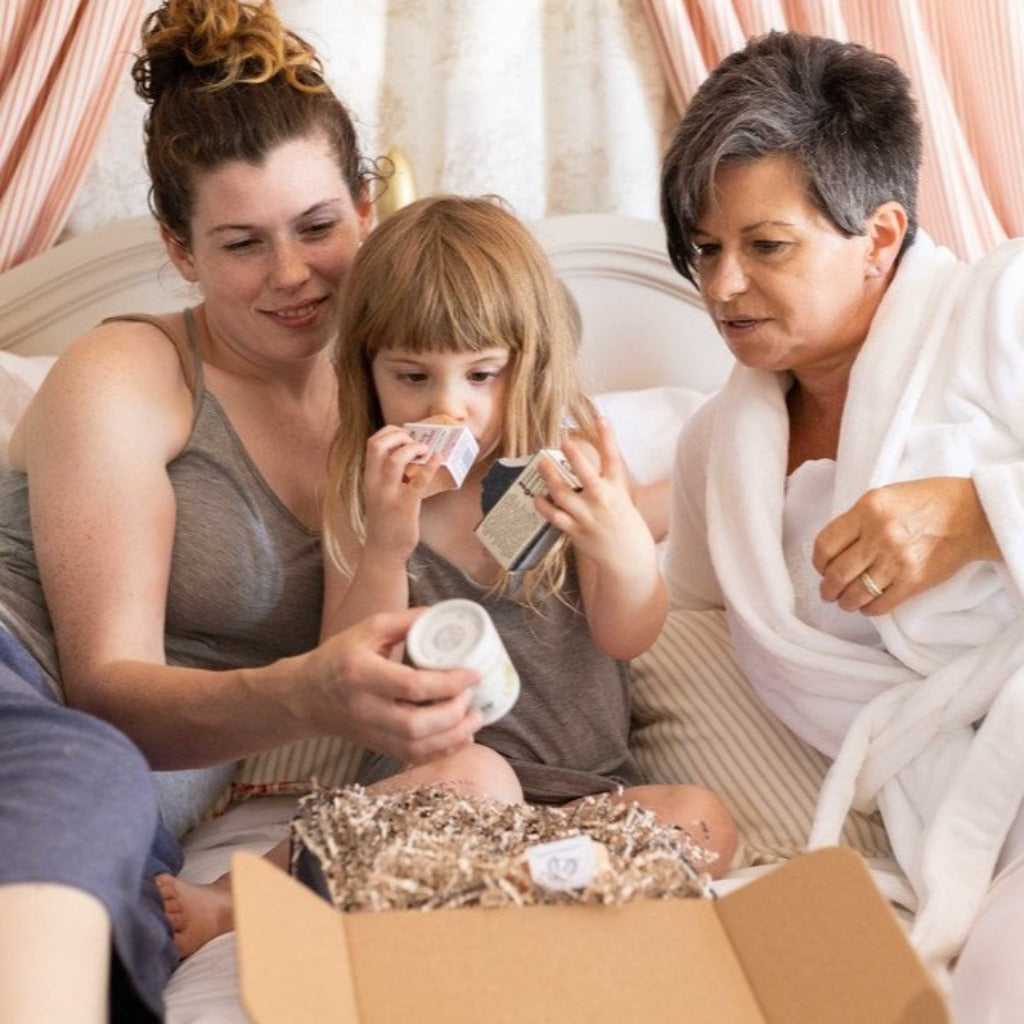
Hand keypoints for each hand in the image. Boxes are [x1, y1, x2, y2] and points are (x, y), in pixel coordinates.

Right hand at [305, 607, 481, 762]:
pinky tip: (459, 736)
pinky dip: (440, 751)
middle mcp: (364, 707)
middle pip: (416, 725)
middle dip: (453, 714)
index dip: (449, 683)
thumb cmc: (338, 656)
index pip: (412, 686)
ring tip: (475, 718)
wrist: (305, 695)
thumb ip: (405, 621)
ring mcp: (369, 732)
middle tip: (473, 698)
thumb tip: (441, 614)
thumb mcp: (367, 629)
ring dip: (452, 736)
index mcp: (361, 673)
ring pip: (416, 747)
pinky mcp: (375, 746)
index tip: (474, 673)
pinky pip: (411, 757)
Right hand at [362, 426, 440, 558]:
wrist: (384, 551)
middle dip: (397, 435)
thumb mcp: (379, 494)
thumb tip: (409, 457)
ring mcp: (389, 495)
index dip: (388, 432)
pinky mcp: (405, 506)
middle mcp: (375, 484)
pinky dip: (430, 466)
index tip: (404, 434)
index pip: (371, 444)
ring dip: (412, 448)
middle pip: (377, 446)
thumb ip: (387, 476)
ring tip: (425, 449)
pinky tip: (438, 458)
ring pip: (394, 460)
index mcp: (369, 479)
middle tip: (414, 440)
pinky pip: (418, 481)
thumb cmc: (385, 521)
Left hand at [535, 417, 665, 658]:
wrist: (627, 555)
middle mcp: (602, 500)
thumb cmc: (622, 520)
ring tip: (540, 464)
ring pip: (564, 494)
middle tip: (563, 441)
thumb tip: (578, 457)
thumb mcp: (620, 494)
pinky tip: (536, 497)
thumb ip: (602, 477)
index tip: (601, 416)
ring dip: (550, 478)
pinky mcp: (575, 531)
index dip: (607, 436)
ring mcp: (587, 516)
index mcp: (616, 487)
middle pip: (586, 475)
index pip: (613, 457)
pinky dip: (543, 507)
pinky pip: (554, 517)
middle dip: (575, 457)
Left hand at [813, 476, 999, 614]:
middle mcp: (879, 535)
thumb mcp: (884, 496)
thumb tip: (834, 548)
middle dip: (827, 588)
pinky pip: (881, 604)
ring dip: (845, 602)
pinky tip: (866, 606)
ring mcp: (896, 560)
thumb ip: (858, 519)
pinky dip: (868, 609)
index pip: (825, 544)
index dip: (818, 561)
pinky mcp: (914, 581)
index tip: (820, 567)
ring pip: (856, 592)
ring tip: (844, 602)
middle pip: (836, 573)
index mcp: (867, 510)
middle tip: (827, 592)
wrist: (971, 515)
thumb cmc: (927, 501)